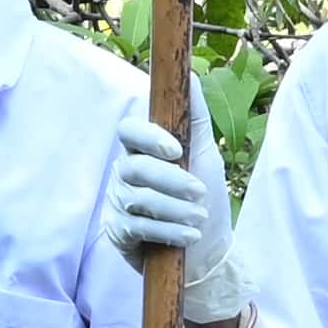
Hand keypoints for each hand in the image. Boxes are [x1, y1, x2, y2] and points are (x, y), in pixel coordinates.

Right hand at [101, 111, 245, 327]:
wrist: (208, 249)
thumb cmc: (205, 196)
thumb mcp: (206, 154)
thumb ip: (195, 118)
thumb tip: (191, 78)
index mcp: (142, 149)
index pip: (129, 131)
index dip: (149, 138)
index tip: (176, 151)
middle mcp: (125, 172)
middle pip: (135, 168)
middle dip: (173, 182)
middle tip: (201, 193)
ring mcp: (118, 201)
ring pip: (138, 199)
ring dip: (175, 210)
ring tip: (199, 218)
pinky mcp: (118, 231)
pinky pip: (136, 227)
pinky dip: (168, 231)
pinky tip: (188, 236)